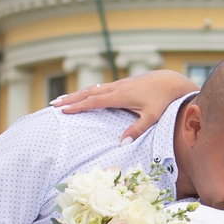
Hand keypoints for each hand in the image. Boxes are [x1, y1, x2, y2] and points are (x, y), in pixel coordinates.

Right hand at [54, 69, 196, 141]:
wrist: (170, 81)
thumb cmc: (162, 100)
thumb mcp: (152, 116)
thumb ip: (137, 129)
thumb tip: (122, 143)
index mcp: (120, 96)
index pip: (94, 101)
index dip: (78, 106)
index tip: (64, 110)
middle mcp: (116, 88)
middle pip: (88, 93)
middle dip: (70, 99)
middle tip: (53, 105)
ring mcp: (118, 84)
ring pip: (92, 89)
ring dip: (76, 94)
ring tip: (61, 100)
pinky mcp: (121, 84)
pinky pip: (99, 88)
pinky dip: (87, 92)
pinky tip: (82, 95)